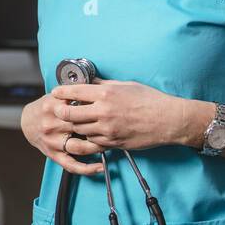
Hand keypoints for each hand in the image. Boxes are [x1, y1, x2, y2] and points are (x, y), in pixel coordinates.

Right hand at [21, 94, 103, 175]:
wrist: (27, 122)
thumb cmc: (46, 108)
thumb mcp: (57, 96)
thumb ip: (74, 93)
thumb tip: (96, 86)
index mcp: (53, 106)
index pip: (79, 108)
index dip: (96, 109)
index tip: (109, 110)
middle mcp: (52, 124)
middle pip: (81, 127)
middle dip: (100, 128)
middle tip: (114, 127)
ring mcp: (52, 141)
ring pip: (80, 147)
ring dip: (97, 147)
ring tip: (109, 144)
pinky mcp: (53, 154)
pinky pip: (71, 165)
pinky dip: (87, 168)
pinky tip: (100, 167)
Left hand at [48, 79, 185, 151]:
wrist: (168, 120)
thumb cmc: (150, 100)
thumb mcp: (125, 85)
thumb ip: (103, 85)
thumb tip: (88, 82)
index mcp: (106, 94)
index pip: (73, 92)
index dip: (60, 92)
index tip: (55, 93)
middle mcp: (104, 112)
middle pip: (68, 114)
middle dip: (61, 112)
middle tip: (60, 109)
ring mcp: (107, 129)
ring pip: (78, 130)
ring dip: (75, 125)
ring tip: (77, 120)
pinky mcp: (113, 142)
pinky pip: (91, 141)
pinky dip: (88, 136)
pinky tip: (91, 130)